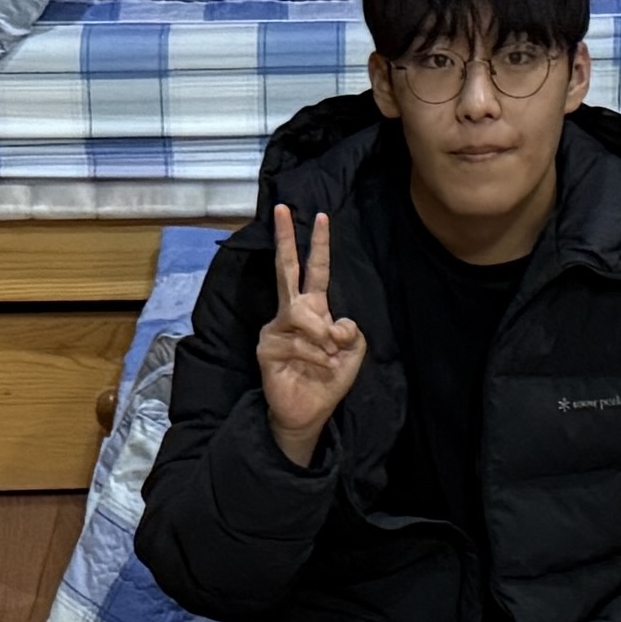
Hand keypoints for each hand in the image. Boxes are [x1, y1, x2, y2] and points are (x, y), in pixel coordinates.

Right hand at [255, 201, 366, 464]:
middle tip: (284, 209)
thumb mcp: (352, 354)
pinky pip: (299, 342)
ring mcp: (276, 327)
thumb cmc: (327, 379)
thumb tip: (336, 322)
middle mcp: (292, 312)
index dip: (319, 245)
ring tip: (329, 358)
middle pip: (286, 269)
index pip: (315, 271)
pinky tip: (316, 369)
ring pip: (304, 316)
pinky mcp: (267, 346)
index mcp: (314, 309)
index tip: (321, 216)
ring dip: (324, 338)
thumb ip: (351, 333)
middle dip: (285, 239)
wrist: (308, 412)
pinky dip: (316, 357)